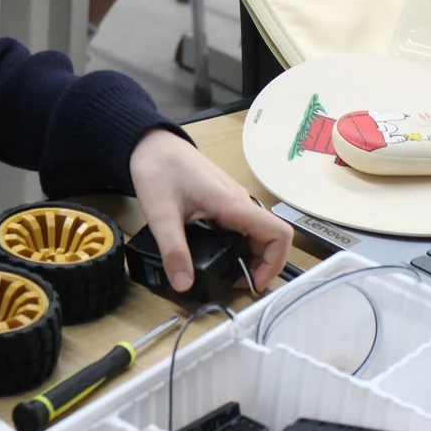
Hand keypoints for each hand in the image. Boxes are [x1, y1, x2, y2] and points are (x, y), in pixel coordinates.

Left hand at [129, 128, 292, 293]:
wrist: (152, 144)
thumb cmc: (159, 169)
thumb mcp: (161, 214)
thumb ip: (173, 250)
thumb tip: (183, 284)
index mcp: (232, 204)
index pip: (278, 233)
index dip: (274, 263)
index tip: (254, 283)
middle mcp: (239, 203)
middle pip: (270, 239)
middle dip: (260, 266)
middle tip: (234, 286)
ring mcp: (233, 203)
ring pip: (256, 235)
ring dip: (249, 258)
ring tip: (226, 277)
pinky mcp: (223, 204)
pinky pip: (242, 229)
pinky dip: (237, 247)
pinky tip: (216, 258)